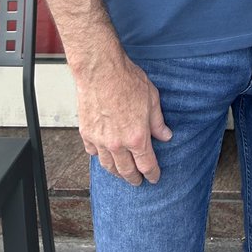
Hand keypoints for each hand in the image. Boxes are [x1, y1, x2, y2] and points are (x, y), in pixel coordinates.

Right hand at [76, 50, 171, 184]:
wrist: (100, 71)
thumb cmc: (127, 81)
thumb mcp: (152, 99)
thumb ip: (158, 122)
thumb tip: (166, 135)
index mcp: (137, 137)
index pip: (146, 165)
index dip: (152, 174)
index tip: (154, 178)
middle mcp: (117, 144)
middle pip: (126, 171)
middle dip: (134, 178)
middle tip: (138, 181)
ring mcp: (100, 140)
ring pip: (108, 166)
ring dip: (116, 172)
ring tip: (122, 173)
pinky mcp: (86, 133)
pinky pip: (93, 152)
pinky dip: (99, 156)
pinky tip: (103, 154)